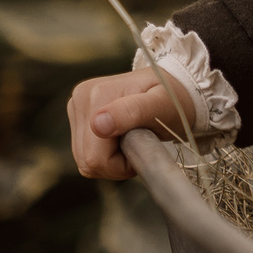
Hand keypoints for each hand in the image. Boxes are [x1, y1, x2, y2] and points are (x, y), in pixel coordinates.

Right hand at [67, 68, 196, 179]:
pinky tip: (122, 140)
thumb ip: (132, 112)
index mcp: (97, 94)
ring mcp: (77, 108)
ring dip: (110, 161)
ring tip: (134, 140)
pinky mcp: (79, 118)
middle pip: (86, 160)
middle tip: (141, 144)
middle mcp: (81, 98)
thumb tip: (97, 124)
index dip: (120, 164)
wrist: (174, 88)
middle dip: (115, 163)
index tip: (144, 146)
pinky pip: (83, 155)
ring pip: (84, 160)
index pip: (94, 156)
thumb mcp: (162, 105)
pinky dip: (105, 156)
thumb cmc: (173, 99)